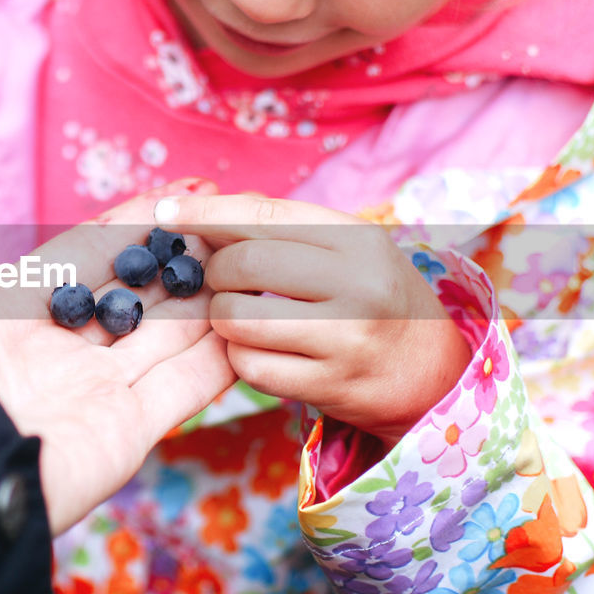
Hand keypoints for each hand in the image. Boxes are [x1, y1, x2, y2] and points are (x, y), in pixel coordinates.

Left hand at [0, 180, 235, 535]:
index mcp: (6, 312)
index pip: (86, 257)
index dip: (131, 228)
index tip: (179, 197)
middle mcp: (54, 354)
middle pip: (133, 298)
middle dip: (180, 264)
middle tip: (231, 227)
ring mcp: (92, 395)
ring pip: (166, 339)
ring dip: (209, 303)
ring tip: (256, 263)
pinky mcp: (124, 435)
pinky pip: (184, 390)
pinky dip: (221, 360)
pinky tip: (254, 322)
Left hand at [153, 193, 470, 447]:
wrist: (430, 370)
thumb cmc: (368, 296)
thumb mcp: (345, 249)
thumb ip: (281, 228)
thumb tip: (199, 208)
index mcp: (357, 238)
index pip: (264, 214)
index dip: (206, 213)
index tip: (164, 213)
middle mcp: (358, 284)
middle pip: (244, 264)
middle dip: (215, 272)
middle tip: (220, 280)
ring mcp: (346, 339)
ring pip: (238, 319)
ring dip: (222, 318)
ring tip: (240, 316)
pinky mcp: (331, 386)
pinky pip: (250, 367)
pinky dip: (239, 358)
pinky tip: (257, 350)